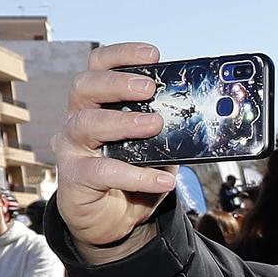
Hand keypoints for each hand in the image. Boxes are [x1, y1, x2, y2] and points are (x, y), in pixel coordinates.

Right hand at [54, 42, 180, 251]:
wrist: (113, 221)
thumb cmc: (132, 177)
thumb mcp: (156, 150)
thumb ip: (171, 132)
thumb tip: (205, 119)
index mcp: (98, 103)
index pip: (99, 66)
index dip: (122, 55)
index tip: (153, 54)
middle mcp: (78, 119)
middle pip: (85, 87)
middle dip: (117, 83)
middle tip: (148, 87)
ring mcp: (72, 147)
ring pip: (87, 124)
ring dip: (123, 122)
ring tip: (155, 124)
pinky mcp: (73, 177)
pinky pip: (102, 171)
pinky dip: (136, 175)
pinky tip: (164, 180)